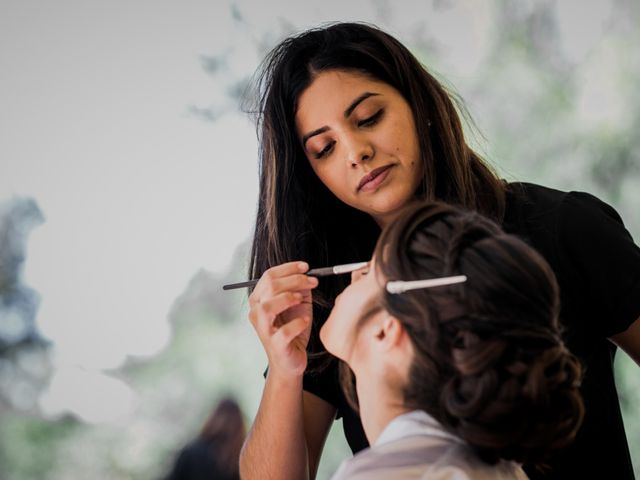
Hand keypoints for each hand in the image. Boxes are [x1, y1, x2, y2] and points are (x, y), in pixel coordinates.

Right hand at [248, 261, 317, 377]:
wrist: (291, 361)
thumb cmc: (292, 330)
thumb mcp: (297, 304)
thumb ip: (299, 287)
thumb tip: (306, 272)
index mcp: (259, 299)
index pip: (269, 276)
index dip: (289, 268)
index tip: (306, 267)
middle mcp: (256, 313)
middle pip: (271, 287)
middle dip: (295, 280)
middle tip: (313, 281)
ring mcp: (264, 329)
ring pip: (268, 307)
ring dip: (289, 298)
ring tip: (302, 300)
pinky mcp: (275, 345)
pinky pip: (284, 331)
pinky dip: (298, 323)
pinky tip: (305, 321)